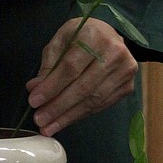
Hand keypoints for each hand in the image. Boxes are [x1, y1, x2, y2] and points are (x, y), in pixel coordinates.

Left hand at [25, 17, 137, 136]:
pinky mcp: (128, 86)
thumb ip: (49, 64)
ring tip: (49, 127)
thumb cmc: (82, 36)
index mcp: (94, 35)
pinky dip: (81, 115)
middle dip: (58, 106)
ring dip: (68, 116)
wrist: (110, 35)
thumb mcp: (61, 41)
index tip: (34, 101)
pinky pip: (101, 105)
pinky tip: (65, 120)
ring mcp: (125, 71)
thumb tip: (35, 88)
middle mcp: (114, 52)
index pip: (71, 67)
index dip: (52, 86)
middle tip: (40, 120)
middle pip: (83, 87)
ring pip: (93, 100)